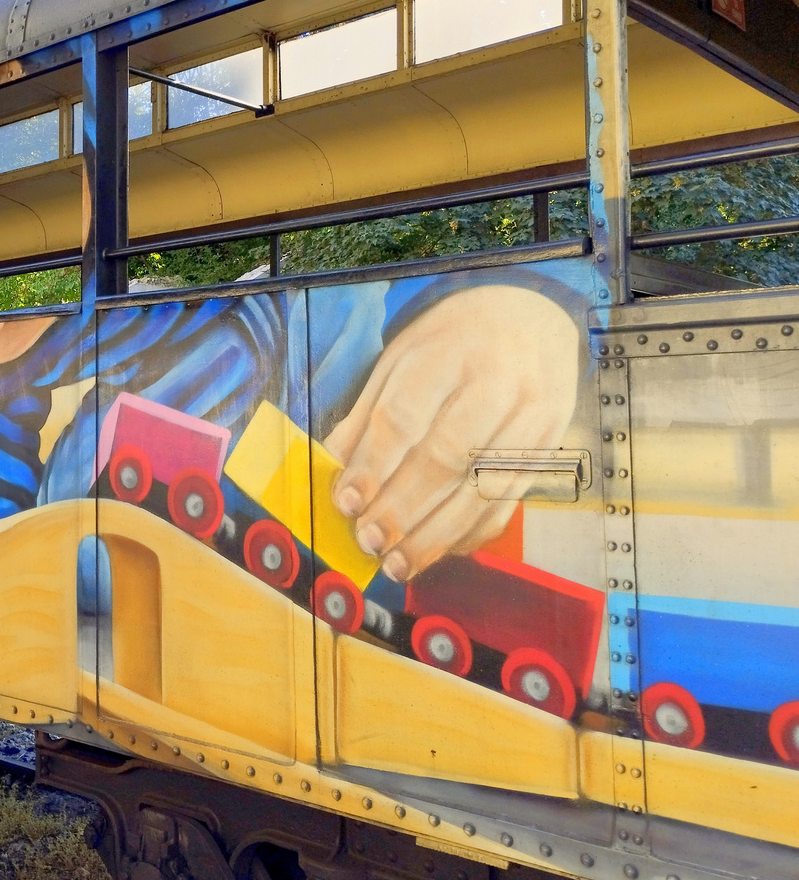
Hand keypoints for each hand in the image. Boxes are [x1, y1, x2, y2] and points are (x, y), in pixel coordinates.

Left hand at [322, 286, 579, 581]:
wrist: (532, 316)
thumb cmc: (452, 342)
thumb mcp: (401, 358)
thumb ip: (367, 414)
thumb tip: (330, 467)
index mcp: (447, 355)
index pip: (406, 418)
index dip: (374, 465)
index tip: (347, 502)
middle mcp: (496, 386)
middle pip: (446, 457)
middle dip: (403, 508)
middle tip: (369, 541)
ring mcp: (530, 419)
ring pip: (483, 489)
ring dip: (436, 534)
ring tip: (398, 563)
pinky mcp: (549, 449)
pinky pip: (510, 502)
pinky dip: (473, 533)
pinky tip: (441, 550)